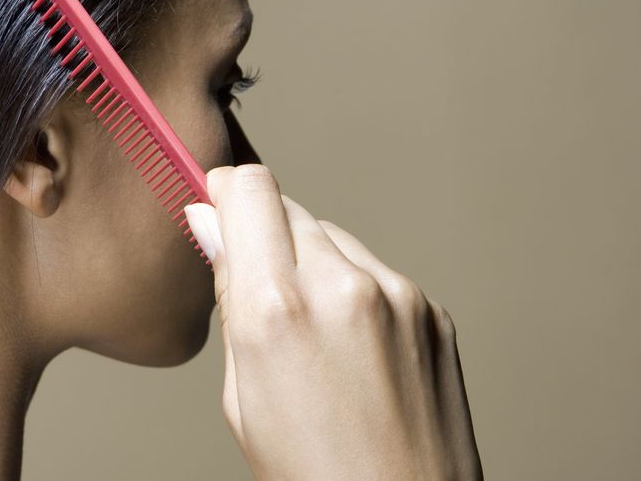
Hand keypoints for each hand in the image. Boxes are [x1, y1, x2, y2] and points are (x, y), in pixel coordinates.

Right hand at [184, 164, 481, 479]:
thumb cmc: (313, 476)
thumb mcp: (241, 395)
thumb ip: (229, 295)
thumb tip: (208, 223)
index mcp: (277, 308)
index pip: (248, 189)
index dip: (225, 193)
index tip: (216, 208)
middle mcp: (342, 286)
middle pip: (288, 209)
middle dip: (265, 237)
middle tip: (261, 298)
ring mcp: (397, 294)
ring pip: (333, 238)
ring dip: (312, 265)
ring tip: (313, 341)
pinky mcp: (432, 309)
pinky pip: (374, 272)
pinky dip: (354, 293)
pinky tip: (353, 353)